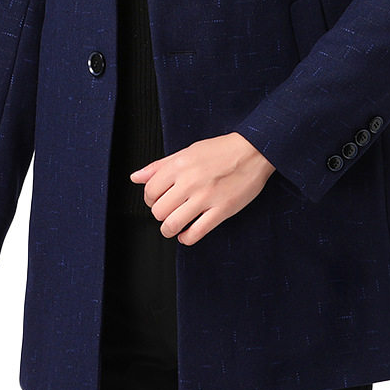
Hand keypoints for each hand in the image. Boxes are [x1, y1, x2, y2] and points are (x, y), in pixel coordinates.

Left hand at [130, 132, 275, 244]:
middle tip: (167, 212)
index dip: (150, 199)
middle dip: (160, 215)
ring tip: (173, 226)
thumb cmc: (221, 150)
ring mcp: (205, 198)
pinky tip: (187, 234)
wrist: (253, 151)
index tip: (156, 200)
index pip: (149, 191)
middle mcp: (190, 182)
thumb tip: (136, 177)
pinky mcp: (221, 210)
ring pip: (172, 224)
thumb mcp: (187, 152)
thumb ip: (160, 166)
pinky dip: (186, 238)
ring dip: (169, 230)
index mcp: (179, 165)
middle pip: (158, 211)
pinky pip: (196, 233)